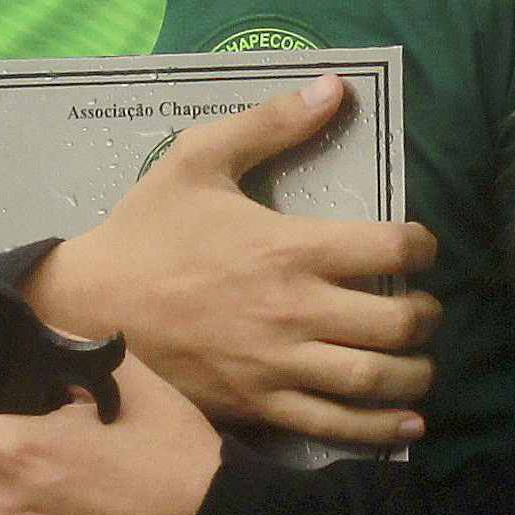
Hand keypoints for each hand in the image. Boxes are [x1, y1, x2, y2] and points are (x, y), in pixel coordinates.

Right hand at [20, 74, 440, 447]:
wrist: (87, 308)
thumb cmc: (147, 230)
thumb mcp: (198, 158)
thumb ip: (271, 123)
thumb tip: (335, 86)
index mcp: (289, 248)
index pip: (391, 249)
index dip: (422, 246)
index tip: (420, 247)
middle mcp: (295, 311)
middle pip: (397, 323)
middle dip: (426, 315)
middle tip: (423, 307)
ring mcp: (278, 366)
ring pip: (375, 380)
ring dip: (415, 372)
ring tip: (419, 360)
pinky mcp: (258, 407)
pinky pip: (335, 426)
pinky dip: (382, 428)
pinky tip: (408, 421)